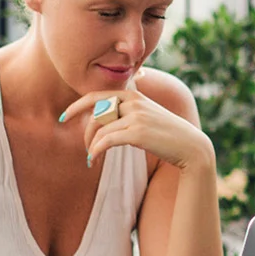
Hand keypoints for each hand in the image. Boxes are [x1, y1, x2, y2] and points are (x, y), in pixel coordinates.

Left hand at [57, 90, 212, 169]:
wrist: (190, 146)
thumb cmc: (167, 134)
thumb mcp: (147, 115)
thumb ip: (127, 110)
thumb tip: (102, 115)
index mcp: (134, 95)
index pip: (97, 95)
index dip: (77, 106)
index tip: (64, 117)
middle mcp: (133, 102)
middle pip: (95, 115)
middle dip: (86, 133)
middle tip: (86, 149)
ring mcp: (136, 116)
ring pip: (99, 130)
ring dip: (91, 147)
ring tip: (91, 158)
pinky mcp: (138, 133)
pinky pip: (106, 141)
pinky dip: (95, 151)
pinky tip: (94, 160)